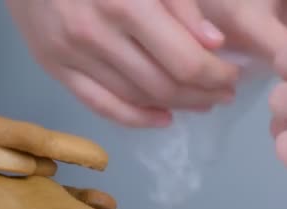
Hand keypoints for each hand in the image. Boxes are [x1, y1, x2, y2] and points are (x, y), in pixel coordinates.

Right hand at [6, 0, 238, 126]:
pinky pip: (101, 106)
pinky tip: (163, 119)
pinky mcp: (54, 67)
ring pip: (137, 99)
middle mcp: (97, 34)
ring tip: (202, 102)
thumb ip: (181, 3)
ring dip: (178, 106)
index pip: (185, 61)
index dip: (217, 75)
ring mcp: (71, 55)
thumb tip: (213, 44)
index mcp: (127, 3)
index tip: (232, 75)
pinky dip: (136, 119)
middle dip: (204, 94)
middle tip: (224, 92)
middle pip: (165, 85)